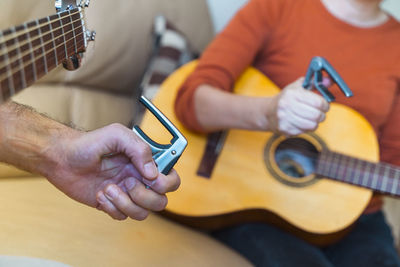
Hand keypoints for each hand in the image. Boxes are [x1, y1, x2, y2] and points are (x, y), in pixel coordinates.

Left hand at [45, 123, 180, 219]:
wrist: (61, 158)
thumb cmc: (88, 143)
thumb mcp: (116, 135)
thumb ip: (139, 149)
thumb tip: (153, 173)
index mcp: (145, 163)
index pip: (171, 178)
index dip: (166, 182)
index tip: (149, 178)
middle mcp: (140, 179)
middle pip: (161, 200)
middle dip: (145, 195)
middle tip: (127, 182)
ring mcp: (127, 194)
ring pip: (143, 213)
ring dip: (126, 203)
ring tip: (109, 189)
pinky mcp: (113, 205)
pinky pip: (123, 217)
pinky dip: (112, 207)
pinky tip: (100, 193)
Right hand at [266, 77, 329, 135]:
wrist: (268, 112)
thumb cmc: (286, 98)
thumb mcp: (298, 86)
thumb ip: (315, 82)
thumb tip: (329, 81)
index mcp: (292, 93)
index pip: (318, 102)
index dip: (325, 105)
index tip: (325, 106)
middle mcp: (286, 106)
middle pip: (316, 115)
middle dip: (321, 115)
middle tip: (320, 113)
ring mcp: (285, 119)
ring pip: (312, 125)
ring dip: (315, 122)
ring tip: (310, 118)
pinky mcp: (285, 129)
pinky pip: (304, 131)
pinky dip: (306, 128)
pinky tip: (301, 122)